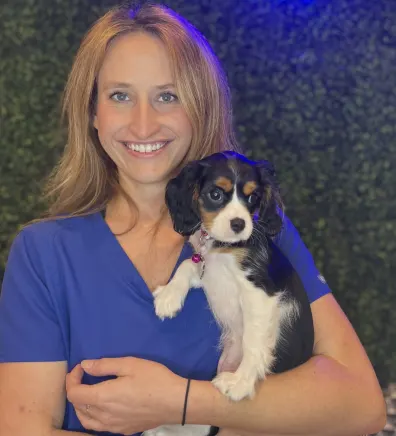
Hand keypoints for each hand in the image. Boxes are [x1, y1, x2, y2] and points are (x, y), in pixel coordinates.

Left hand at [66, 357, 186, 434]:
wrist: (175, 401)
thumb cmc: (153, 379)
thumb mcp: (130, 364)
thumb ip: (104, 365)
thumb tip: (85, 365)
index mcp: (103, 397)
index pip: (74, 393)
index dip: (72, 379)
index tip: (81, 367)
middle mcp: (104, 415)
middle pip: (78, 407)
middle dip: (76, 389)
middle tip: (84, 375)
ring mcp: (113, 426)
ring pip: (86, 420)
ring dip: (82, 405)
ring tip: (89, 391)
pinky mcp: (123, 430)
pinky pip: (99, 426)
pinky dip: (93, 416)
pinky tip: (103, 406)